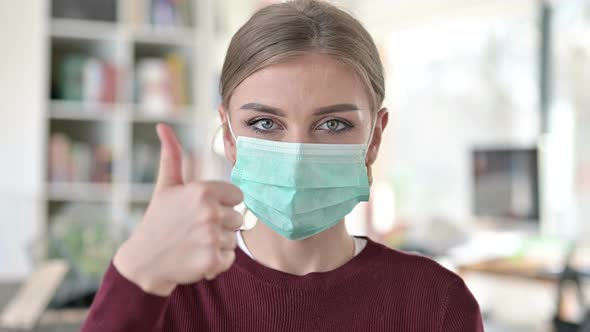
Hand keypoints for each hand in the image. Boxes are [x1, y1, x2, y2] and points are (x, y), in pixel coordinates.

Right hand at [113, 124, 242, 295]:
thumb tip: (163, 126)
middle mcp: (209, 212)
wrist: (144, 260)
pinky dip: (217, 262)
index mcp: (202, 191)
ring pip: (234, 240)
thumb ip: (172, 156)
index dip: (223, 204)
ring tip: (195, 243)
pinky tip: (197, 257)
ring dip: (218, 244)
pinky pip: (230, 258)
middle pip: (238, 218)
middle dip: (221, 225)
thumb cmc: (158, 220)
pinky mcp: (212, 260)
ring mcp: (211, 237)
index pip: (237, 195)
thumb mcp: (166, 186)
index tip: (204, 210)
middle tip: (196, 229)